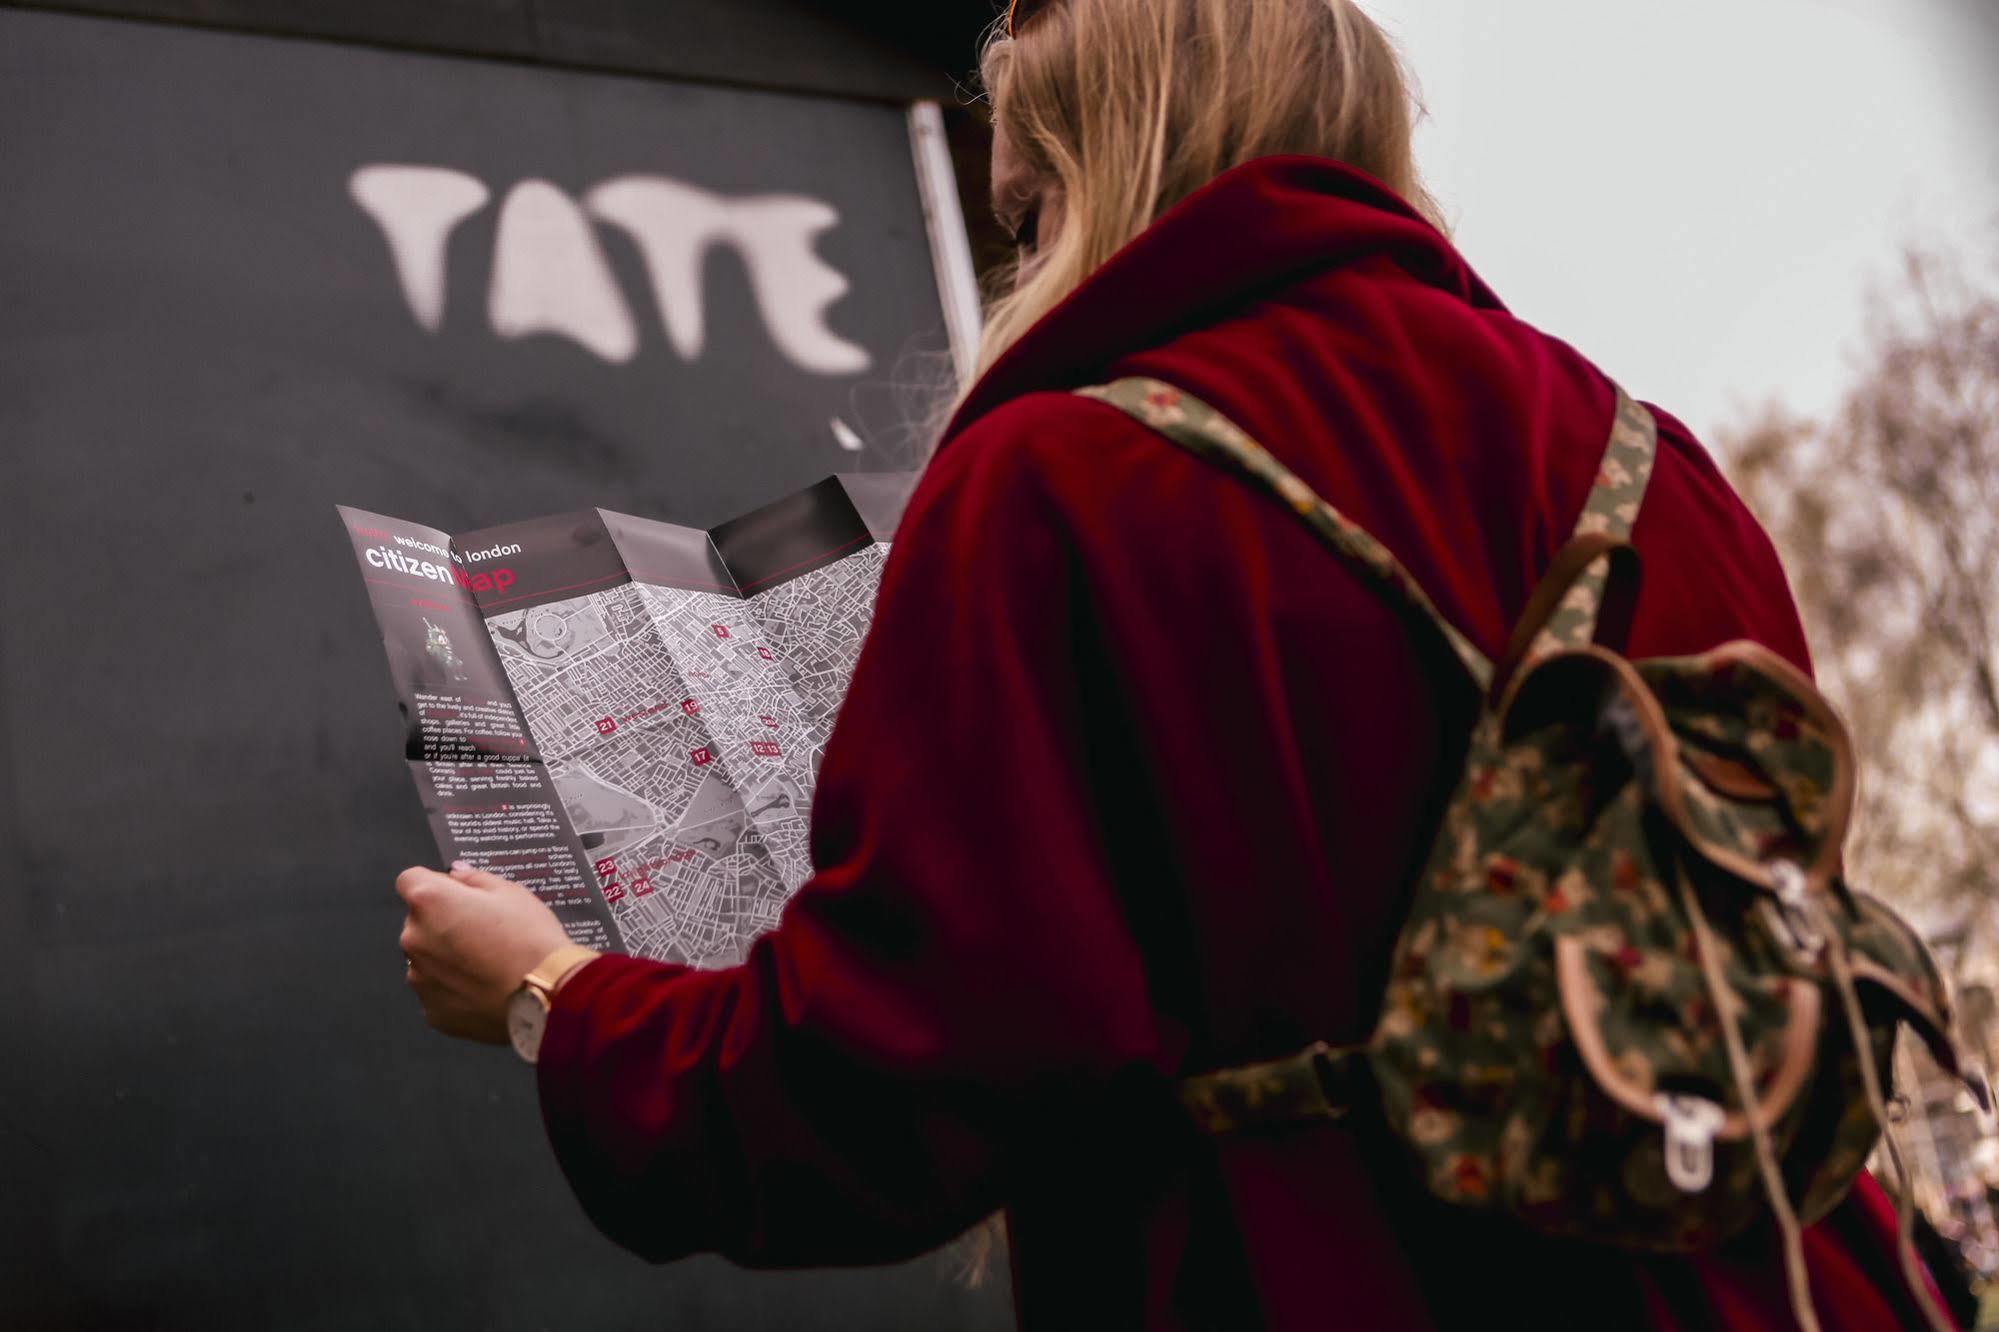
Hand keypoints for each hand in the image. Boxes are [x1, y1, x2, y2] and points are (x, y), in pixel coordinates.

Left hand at [397, 862, 570, 1043]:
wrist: (545, 996)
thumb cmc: (530, 938)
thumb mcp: (512, 893)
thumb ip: (475, 879)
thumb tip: (456, 875)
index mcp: (430, 902)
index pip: (410, 880)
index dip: (436, 884)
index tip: (459, 895)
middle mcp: (414, 938)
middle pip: (418, 922)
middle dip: (442, 922)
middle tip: (483, 931)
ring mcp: (419, 978)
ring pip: (426, 958)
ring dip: (445, 957)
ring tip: (486, 965)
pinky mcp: (431, 1011)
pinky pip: (437, 991)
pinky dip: (454, 988)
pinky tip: (484, 988)